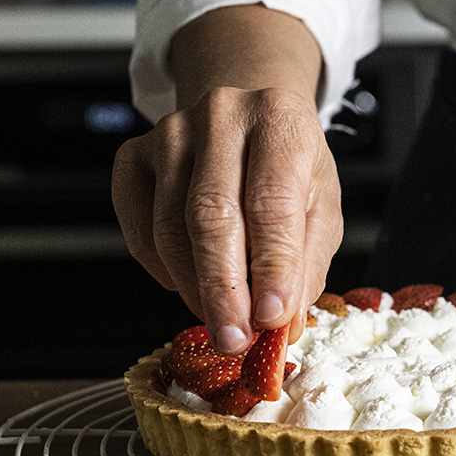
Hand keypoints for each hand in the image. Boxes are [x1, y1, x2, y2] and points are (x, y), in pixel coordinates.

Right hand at [111, 86, 341, 353]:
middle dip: (224, 290)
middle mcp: (221, 117)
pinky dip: (165, 271)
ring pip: (170, 228)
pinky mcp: (133, 157)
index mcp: (280, 121)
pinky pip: (140, 231)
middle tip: (234, 338)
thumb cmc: (288, 168)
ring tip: (223, 318)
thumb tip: (282, 321)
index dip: (271, 267)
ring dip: (195, 288)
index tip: (270, 318)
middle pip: (211, 216)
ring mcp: (169, 133)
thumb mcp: (321, 207)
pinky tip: (191, 282)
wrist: (248, 120)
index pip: (271, 203)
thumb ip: (306, 264)